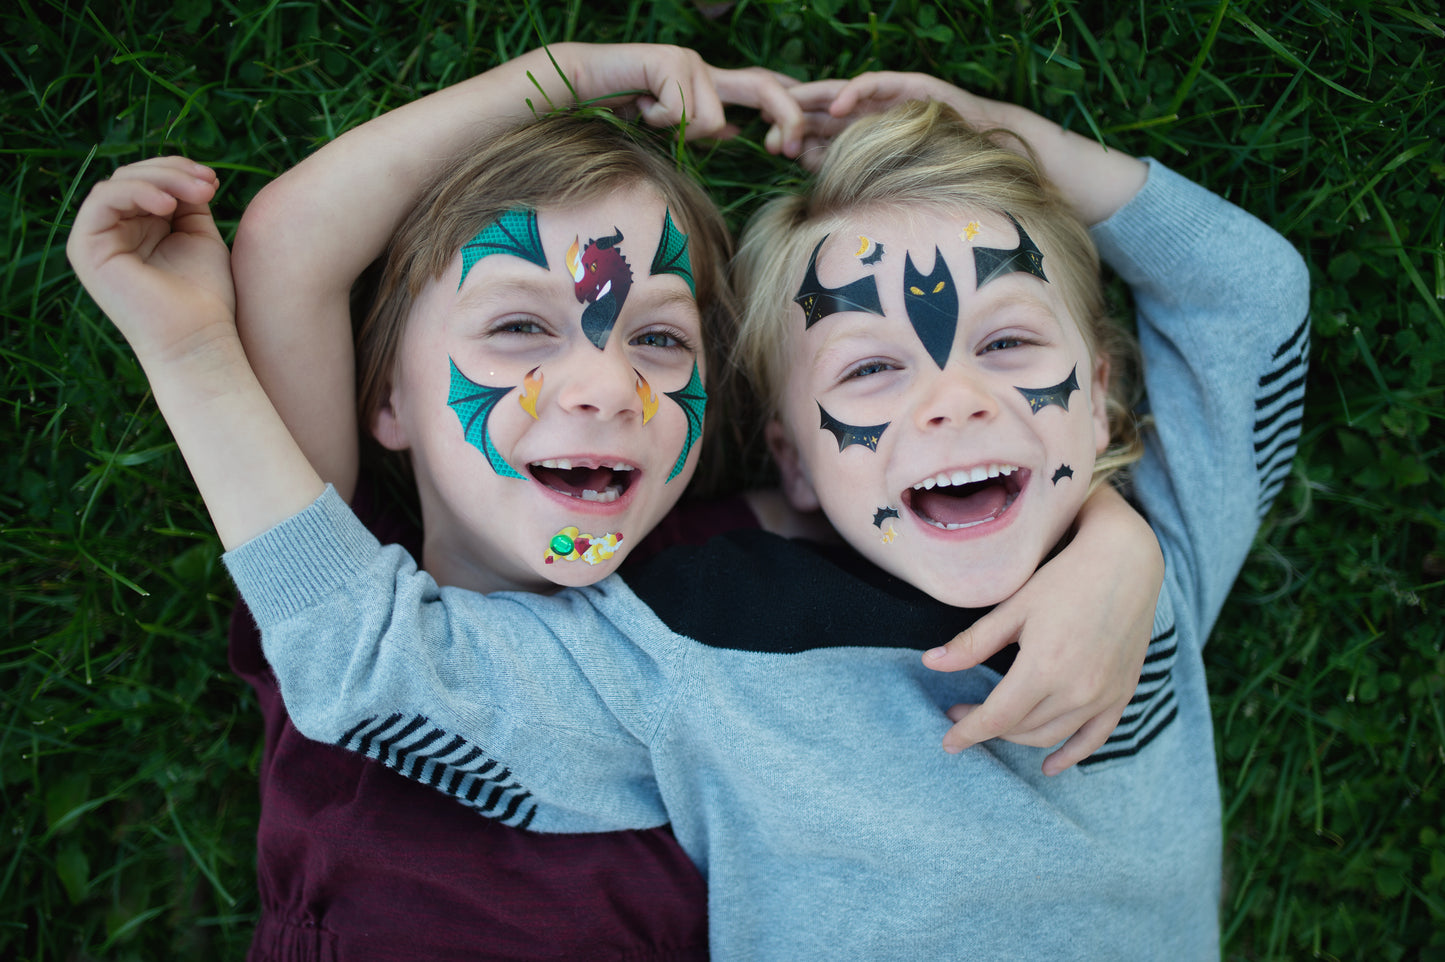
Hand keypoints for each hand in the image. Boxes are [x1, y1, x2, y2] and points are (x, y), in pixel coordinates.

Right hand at [67, 156, 233, 363]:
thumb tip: (187, 173)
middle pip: (133, 177)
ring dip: (163, 180)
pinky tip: (169, 205)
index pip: (148, 181)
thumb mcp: (199, 236)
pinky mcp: (85, 248)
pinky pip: (104, 199)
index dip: (179, 172)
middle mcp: (112, 232)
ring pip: (120, 183)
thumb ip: (188, 202)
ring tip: (201, 194)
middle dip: (174, 172)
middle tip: (210, 185)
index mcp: (137, 228)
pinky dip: (137, 192)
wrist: (197, 340)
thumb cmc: (206, 298)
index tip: (214, 181)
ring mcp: (95, 239)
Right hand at [560, 44, 804, 154]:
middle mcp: (706, 67)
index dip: (793, 102)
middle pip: (764, 87)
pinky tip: (639, 106)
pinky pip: (684, 113)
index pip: (763, 86)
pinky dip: (659, 120)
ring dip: (681, 131)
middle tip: (786, 151)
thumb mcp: (669, 124)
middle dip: (786, 117)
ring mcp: (690, 62)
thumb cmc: (620, 107)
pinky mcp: (671, 62)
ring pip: (714, 118)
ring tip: (650, 115)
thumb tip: (733, 132)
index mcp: (710, 83)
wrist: (579, 85)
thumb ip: (701, 125)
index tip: (808, 134)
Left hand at [775, 72, 992, 169]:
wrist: (985, 148)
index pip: (818, 127)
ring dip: (812, 101)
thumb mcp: (882, 177)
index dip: (792, 131)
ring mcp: (884, 97)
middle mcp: (868, 112)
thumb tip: (817, 189)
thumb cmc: (935, 170)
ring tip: (787, 109)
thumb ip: (851, 174)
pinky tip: (834, 108)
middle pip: (820, 107)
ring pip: (838, 92)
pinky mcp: (905, 85)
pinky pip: (872, 84)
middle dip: (791, 113)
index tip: (766, 142)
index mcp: (860, 132)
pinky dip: (851, 93)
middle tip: (762, 122)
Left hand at [922, 486, 1162, 774]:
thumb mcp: (1013, 608)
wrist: (1126, 561)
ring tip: (994, 725)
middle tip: (962, 711)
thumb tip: (930, 664)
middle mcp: (1077, 689)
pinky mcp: (1122, 693)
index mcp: (1044, 668)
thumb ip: (972, 643)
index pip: (996, 717)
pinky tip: (1050, 766)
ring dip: (1018, 737)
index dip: (968, 732)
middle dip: (986, 727)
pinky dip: (1071, 755)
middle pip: (1021, 728)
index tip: (948, 741)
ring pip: (1051, 735)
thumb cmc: (1065, 577)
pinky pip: (1094, 738)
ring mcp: (1103, 695)